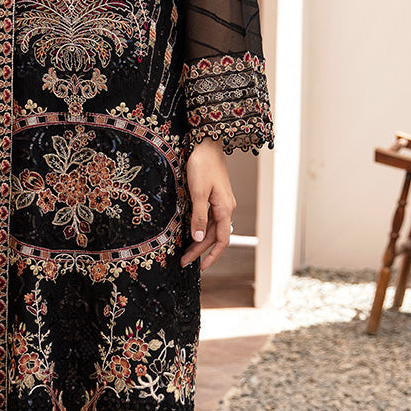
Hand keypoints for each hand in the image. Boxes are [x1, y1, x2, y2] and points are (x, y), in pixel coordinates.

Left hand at [182, 138, 235, 270]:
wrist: (207, 143)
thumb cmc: (202, 164)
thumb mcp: (197, 192)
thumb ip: (198, 216)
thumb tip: (199, 237)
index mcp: (224, 208)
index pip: (222, 239)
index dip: (212, 255)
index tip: (201, 267)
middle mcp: (226, 207)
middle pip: (215, 235)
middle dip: (200, 250)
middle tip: (184, 261)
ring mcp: (222, 202)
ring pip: (212, 227)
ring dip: (200, 240)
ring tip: (186, 251)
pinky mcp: (216, 196)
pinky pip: (210, 218)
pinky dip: (201, 228)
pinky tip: (192, 232)